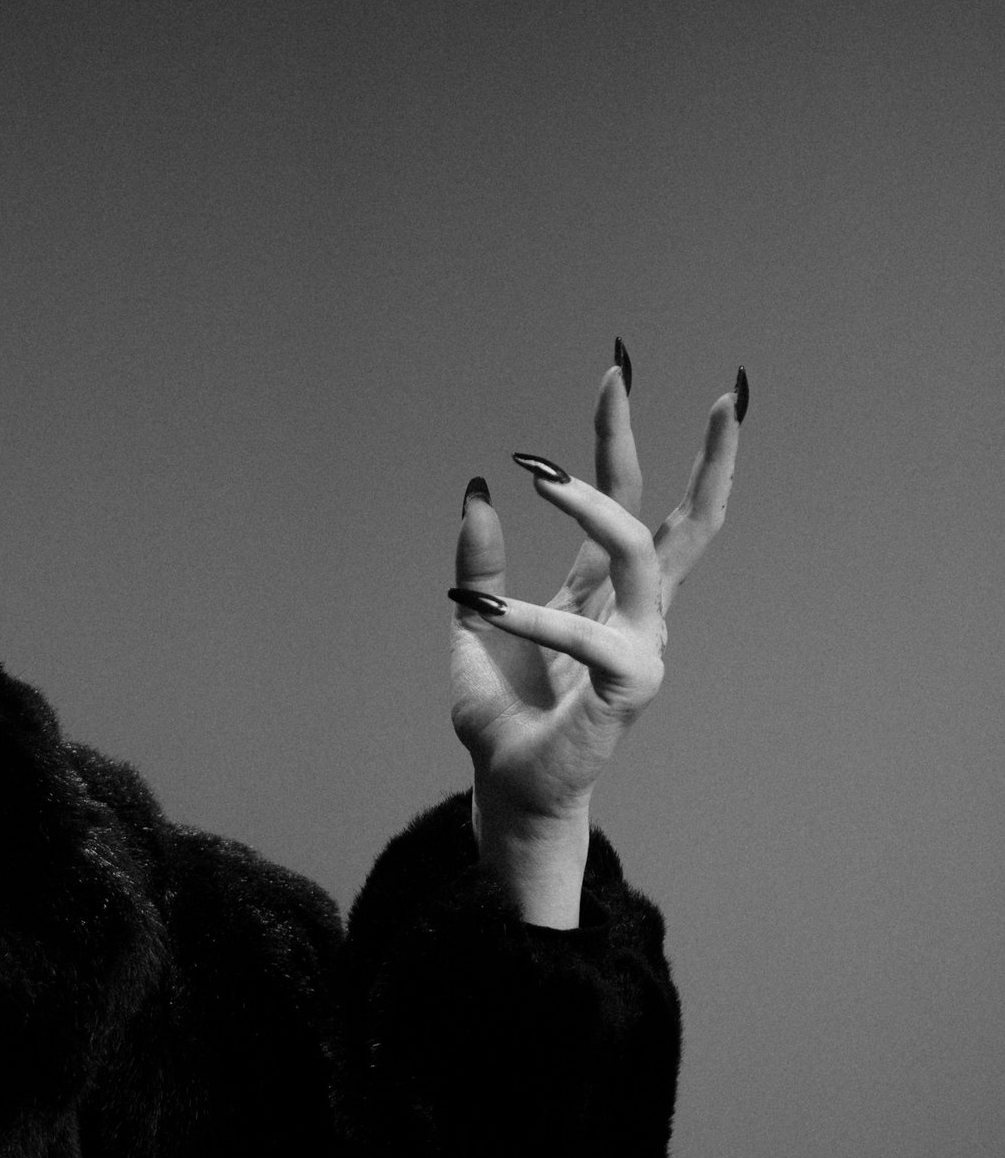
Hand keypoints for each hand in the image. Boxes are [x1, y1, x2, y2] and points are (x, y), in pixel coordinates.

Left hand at [448, 346, 744, 923]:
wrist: (505, 789)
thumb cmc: (501, 712)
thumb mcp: (473, 622)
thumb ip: (477, 562)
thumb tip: (477, 488)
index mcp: (601, 589)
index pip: (624, 497)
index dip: (619, 435)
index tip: (617, 368)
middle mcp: (635, 610)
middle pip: (671, 513)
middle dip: (685, 446)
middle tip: (664, 382)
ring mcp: (641, 645)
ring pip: (641, 550)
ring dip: (594, 505)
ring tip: (541, 472)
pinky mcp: (628, 688)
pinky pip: (588, 636)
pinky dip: (534, 617)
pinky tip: (486, 610)